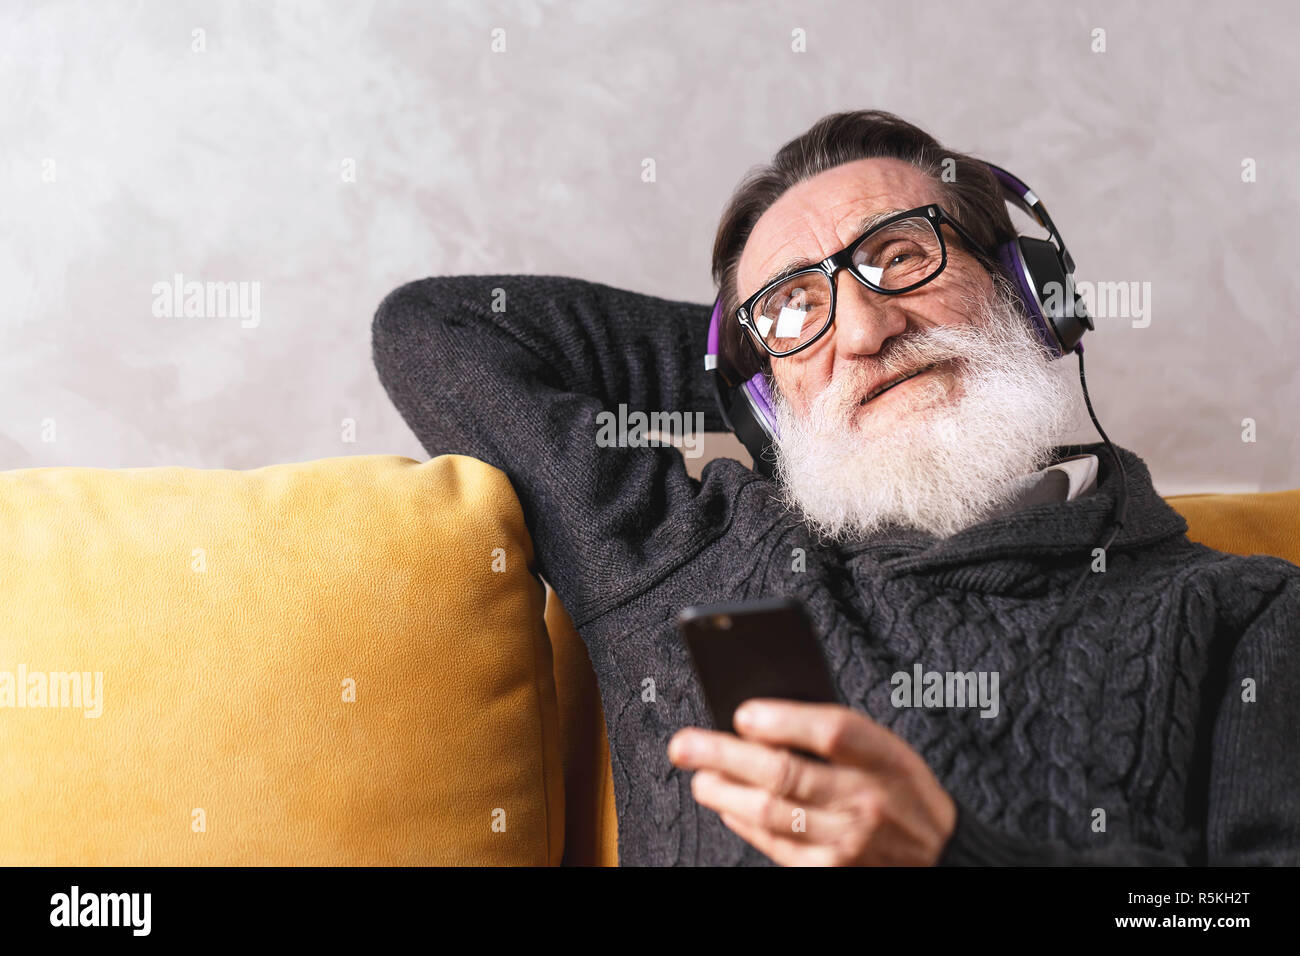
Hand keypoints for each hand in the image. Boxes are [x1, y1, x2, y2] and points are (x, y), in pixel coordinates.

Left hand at [667, 699, 955, 865]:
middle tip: (685, 744)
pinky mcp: (831, 870)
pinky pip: (776, 844)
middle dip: (724, 756)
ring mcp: (848, 841)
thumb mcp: (887, 749)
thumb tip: (762, 717)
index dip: (783, 720)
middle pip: (785, 774)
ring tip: (698, 775)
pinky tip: (727, 805)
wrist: (938, 855)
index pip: (832, 732)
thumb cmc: (901, 789)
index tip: (742, 712)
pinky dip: (744, 822)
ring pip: (771, 813)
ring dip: (723, 792)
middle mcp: (867, 800)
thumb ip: (836, 733)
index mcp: (885, 758)